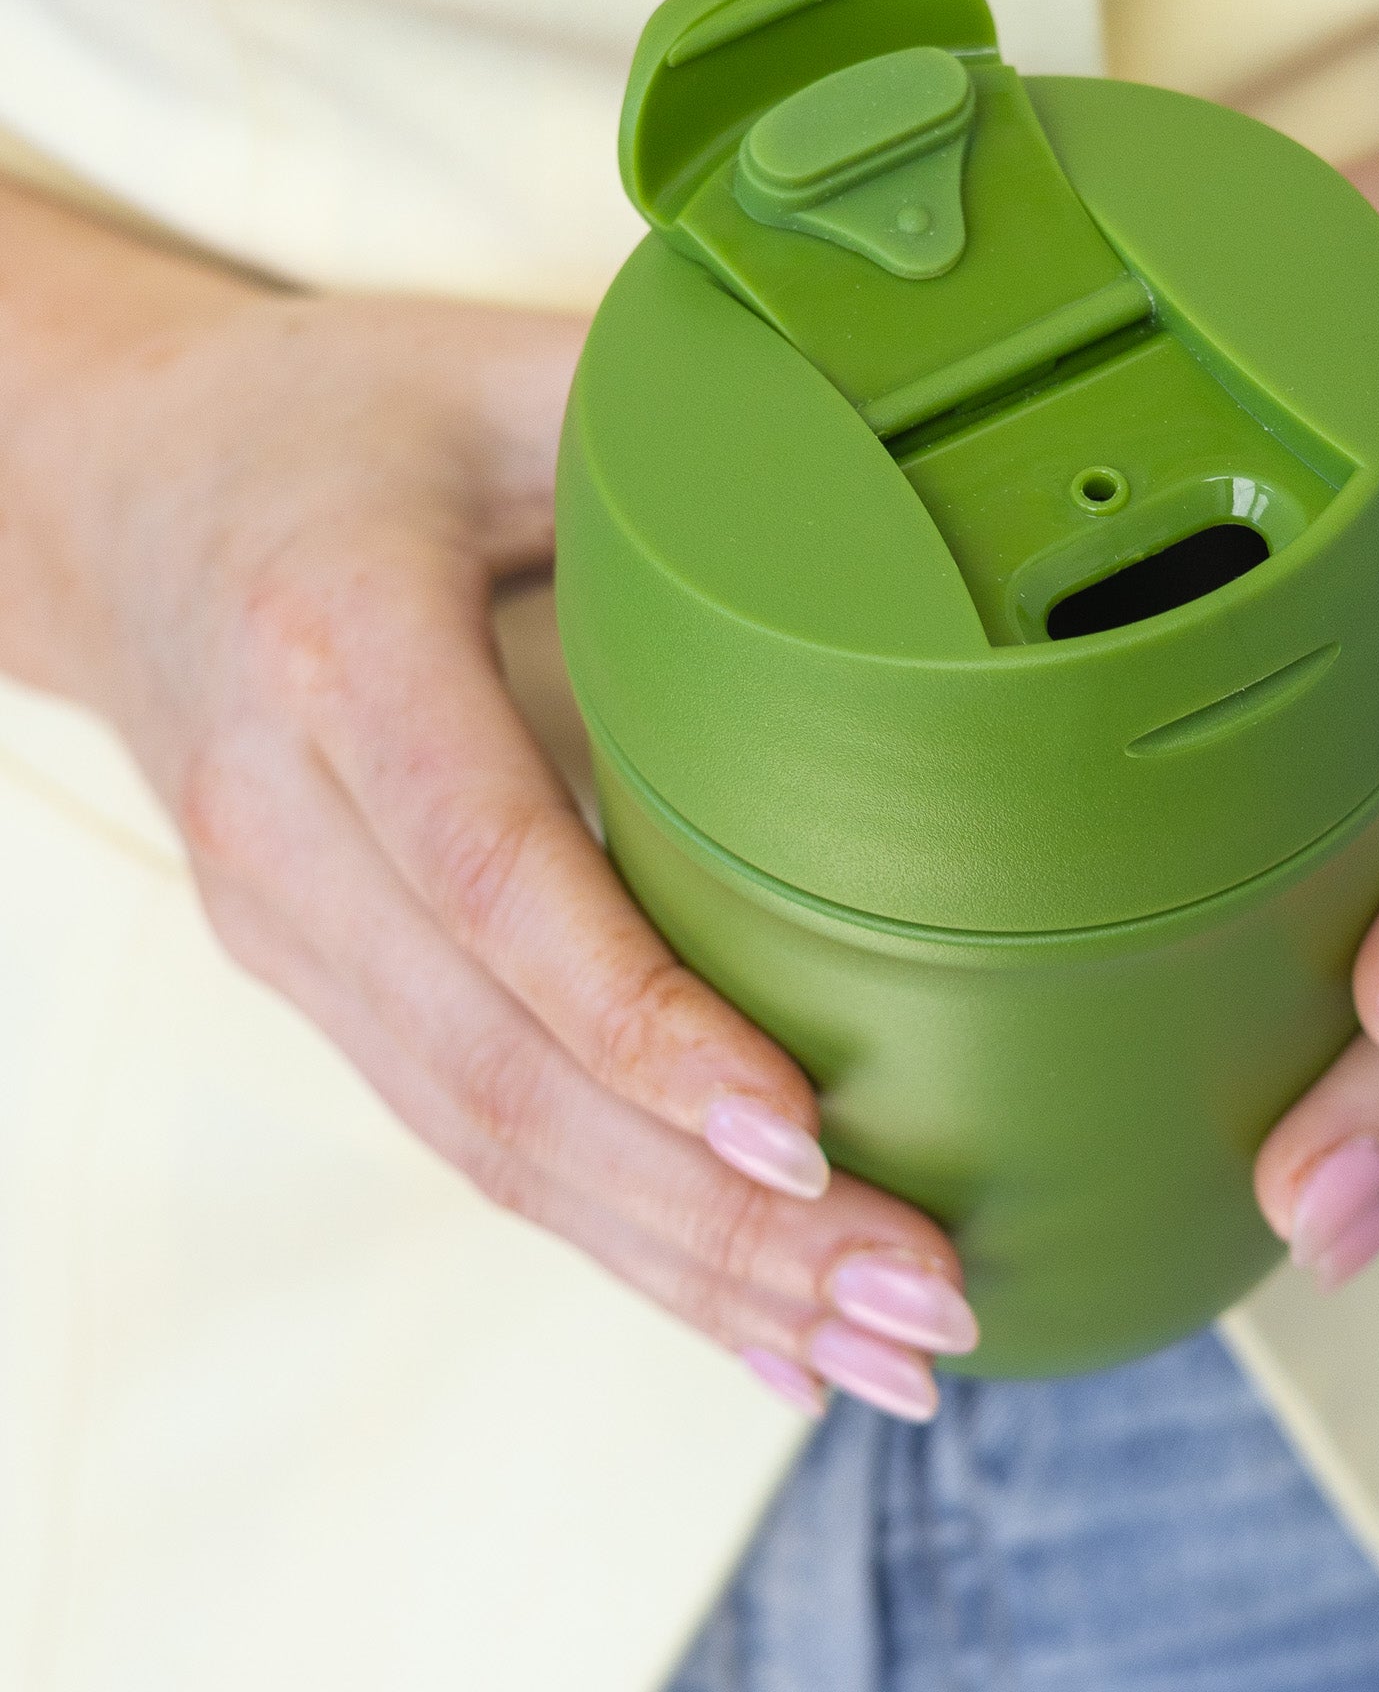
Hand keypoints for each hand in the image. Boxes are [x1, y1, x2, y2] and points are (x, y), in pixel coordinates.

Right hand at [0, 189, 974, 1419]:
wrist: (113, 494)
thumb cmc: (325, 421)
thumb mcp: (490, 373)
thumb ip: (668, 422)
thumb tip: (908, 433)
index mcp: (340, 652)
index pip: (492, 873)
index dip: (640, 1017)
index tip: (800, 1133)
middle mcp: (292, 827)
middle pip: (505, 1073)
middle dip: (718, 1218)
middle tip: (923, 1299)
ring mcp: (292, 930)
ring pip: (489, 1145)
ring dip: (688, 1271)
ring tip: (882, 1348)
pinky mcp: (324, 980)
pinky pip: (470, 1135)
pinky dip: (615, 1240)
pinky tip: (748, 1317)